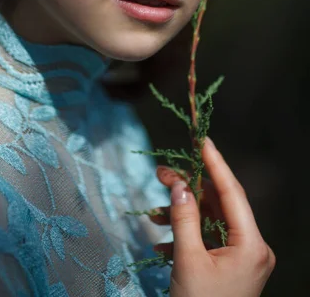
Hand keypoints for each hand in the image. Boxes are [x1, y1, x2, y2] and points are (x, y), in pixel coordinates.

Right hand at [150, 137, 274, 296]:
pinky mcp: (230, 267)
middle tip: (161, 171)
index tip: (202, 139)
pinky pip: (208, 239)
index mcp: (251, 245)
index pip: (232, 192)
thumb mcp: (187, 260)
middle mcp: (253, 247)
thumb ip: (184, 217)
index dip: (215, 162)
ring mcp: (242, 258)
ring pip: (211, 220)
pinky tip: (162, 242)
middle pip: (220, 204)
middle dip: (189, 188)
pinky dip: (185, 235)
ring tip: (154, 210)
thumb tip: (178, 183)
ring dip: (182, 213)